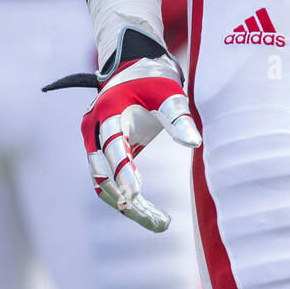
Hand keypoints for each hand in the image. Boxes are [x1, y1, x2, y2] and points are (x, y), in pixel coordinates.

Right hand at [44, 26, 200, 230]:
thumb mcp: (170, 93)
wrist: (135, 66)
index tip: (136, 195)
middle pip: (102, 175)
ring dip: (127, 205)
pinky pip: (109, 181)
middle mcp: (94, 130)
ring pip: (103, 185)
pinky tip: (152, 213)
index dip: (123, 171)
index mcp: (108, 111)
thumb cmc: (155, 78)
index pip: (112, 146)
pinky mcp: (102, 153)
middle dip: (127, 199)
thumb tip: (195, 144)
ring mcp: (94, 143)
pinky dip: (126, 197)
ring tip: (160, 223)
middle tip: (156, 220)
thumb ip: (178, 118)